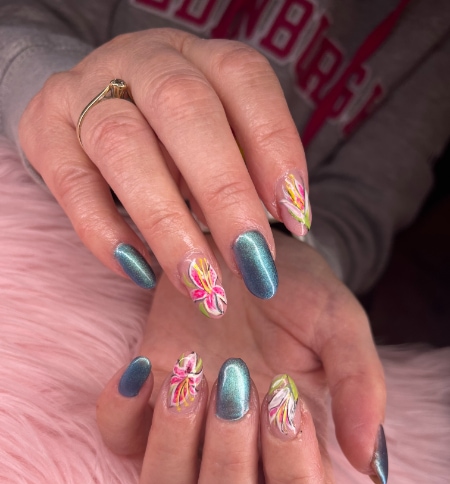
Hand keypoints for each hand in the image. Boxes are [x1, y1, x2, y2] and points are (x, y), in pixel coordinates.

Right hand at [19, 29, 311, 316]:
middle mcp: (143, 63)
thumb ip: (246, 172)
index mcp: (199, 57)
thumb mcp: (216, 140)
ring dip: (168, 224)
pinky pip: (71, 184)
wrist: (84, 110)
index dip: (274, 147)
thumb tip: (282, 228)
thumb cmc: (168, 137)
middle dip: (225, 193)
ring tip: (202, 284)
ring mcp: (86, 91)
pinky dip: (107, 233)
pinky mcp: (45, 131)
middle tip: (252, 263)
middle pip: (183, 109)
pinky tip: (140, 271)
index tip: (295, 219)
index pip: (243, 80)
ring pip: (123, 146)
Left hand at [96, 232, 386, 483]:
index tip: (286, 398)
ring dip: (174, 447)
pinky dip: (122, 410)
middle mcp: (240, 455)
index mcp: (296, 447)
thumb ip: (361, 385)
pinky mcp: (142, 406)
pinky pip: (117, 440)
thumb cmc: (293, 290)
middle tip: (236, 382)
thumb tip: (368, 465)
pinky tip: (148, 364)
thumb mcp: (337, 322)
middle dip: (230, 464)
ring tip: (189, 377)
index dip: (293, 475)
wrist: (239, 247)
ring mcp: (186, 436)